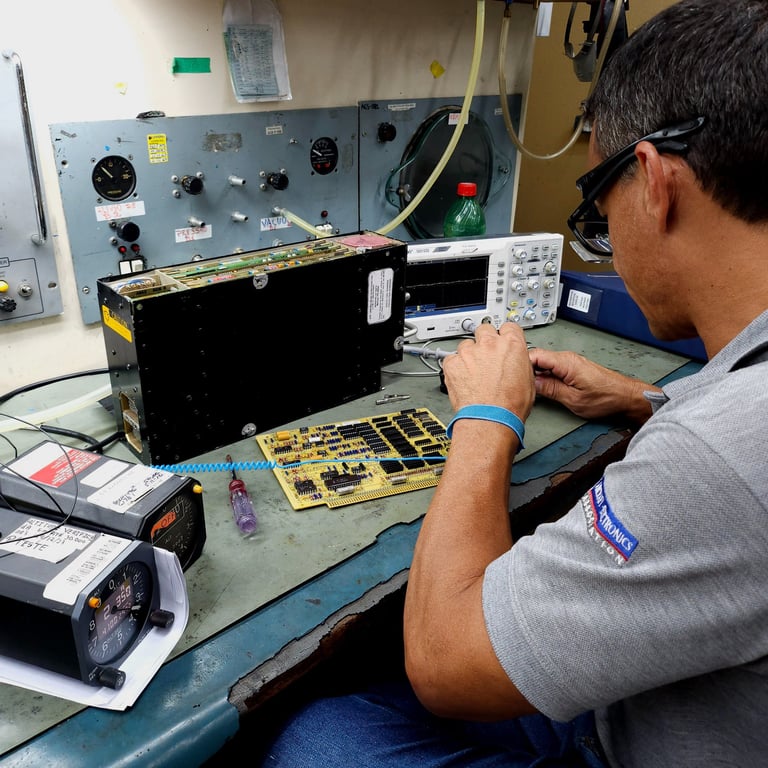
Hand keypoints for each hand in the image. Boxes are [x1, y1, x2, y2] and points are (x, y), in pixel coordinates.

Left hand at [442, 322, 534, 421]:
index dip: (505, 335)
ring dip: (469, 355)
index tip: (501, 340)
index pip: (508, 327)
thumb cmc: (510, 405)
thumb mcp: (528, 379)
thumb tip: (515, 362)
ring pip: (466, 344)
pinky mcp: (452, 363)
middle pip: (485, 329)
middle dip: (485, 341)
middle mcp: (489, 344)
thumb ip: (519, 362)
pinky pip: (451, 359)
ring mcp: (469, 352)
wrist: (491, 419)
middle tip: (486, 357)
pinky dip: (455, 367)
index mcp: (512, 344)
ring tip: (473, 374)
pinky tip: (462, 379)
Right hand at [529, 346, 658, 422]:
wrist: (625, 397)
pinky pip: (551, 368)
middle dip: (525, 370)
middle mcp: (567, 358)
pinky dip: (544, 376)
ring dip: (535, 375)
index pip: (534, 355)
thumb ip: (550, 390)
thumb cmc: (606, 397)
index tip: (512, 374)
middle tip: (518, 385)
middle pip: (536, 358)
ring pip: (543, 364)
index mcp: (565, 362)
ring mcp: (569, 362)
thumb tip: (531, 384)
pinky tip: (542, 387)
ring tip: (529, 388)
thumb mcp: (573, 399)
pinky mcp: (572, 368)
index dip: (520, 364)